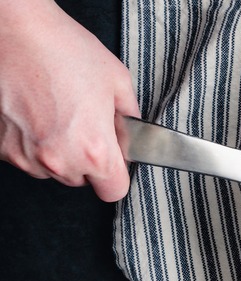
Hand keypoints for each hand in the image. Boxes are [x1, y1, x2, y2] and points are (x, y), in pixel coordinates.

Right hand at [0, 1, 139, 201]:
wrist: (15, 32)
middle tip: (85, 123)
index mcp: (94, 149)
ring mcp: (26, 156)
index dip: (117, 175)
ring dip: (59, 152)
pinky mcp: (2, 148)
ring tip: (58, 113)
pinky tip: (36, 113)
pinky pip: (27, 157)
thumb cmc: (63, 50)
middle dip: (88, 159)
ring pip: (53, 170)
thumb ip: (129, 119)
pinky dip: (33, 142)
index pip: (114, 191)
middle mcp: (58, 160)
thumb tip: (130, 133)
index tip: (115, 160)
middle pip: (81, 180)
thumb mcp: (117, 82)